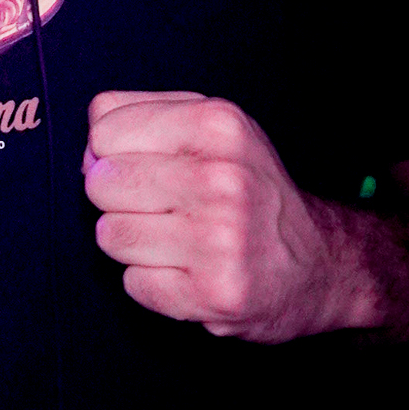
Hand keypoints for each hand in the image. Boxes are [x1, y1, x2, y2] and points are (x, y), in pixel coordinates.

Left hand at [83, 93, 376, 341]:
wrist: (320, 263)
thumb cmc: (248, 189)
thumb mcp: (211, 127)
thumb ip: (139, 116)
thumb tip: (88, 150)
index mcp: (218, 125)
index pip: (104, 131)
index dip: (111, 152)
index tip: (146, 165)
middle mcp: (222, 179)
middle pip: (100, 183)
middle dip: (118, 198)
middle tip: (163, 207)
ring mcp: (221, 239)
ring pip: (110, 235)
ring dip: (133, 243)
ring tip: (178, 240)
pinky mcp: (216, 293)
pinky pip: (134, 284)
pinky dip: (153, 283)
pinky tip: (190, 273)